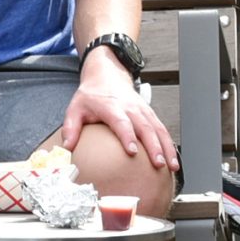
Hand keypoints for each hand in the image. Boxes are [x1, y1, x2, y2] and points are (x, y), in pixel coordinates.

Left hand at [61, 71, 177, 173]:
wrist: (107, 75)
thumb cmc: (92, 95)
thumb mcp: (75, 108)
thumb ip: (71, 128)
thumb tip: (67, 148)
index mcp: (112, 107)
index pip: (122, 122)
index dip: (128, 136)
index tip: (132, 151)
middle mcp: (131, 108)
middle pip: (146, 127)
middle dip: (154, 146)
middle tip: (159, 164)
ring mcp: (142, 110)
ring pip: (158, 128)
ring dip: (166, 147)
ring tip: (172, 165)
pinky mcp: (149, 114)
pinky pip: (161, 128)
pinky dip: (169, 143)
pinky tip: (172, 158)